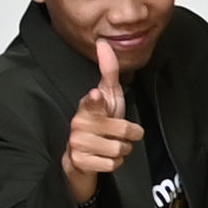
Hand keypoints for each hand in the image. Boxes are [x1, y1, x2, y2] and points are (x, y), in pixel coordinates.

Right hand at [64, 44, 141, 203]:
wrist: (82, 156)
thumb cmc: (100, 123)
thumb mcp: (108, 96)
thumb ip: (109, 71)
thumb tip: (104, 44)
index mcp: (88, 105)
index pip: (93, 101)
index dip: (96, 100)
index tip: (96, 95)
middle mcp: (79, 123)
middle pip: (123, 130)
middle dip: (129, 135)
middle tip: (118, 134)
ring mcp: (77, 143)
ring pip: (120, 148)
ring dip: (122, 150)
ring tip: (110, 145)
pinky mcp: (79, 162)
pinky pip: (113, 164)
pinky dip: (114, 163)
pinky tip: (103, 158)